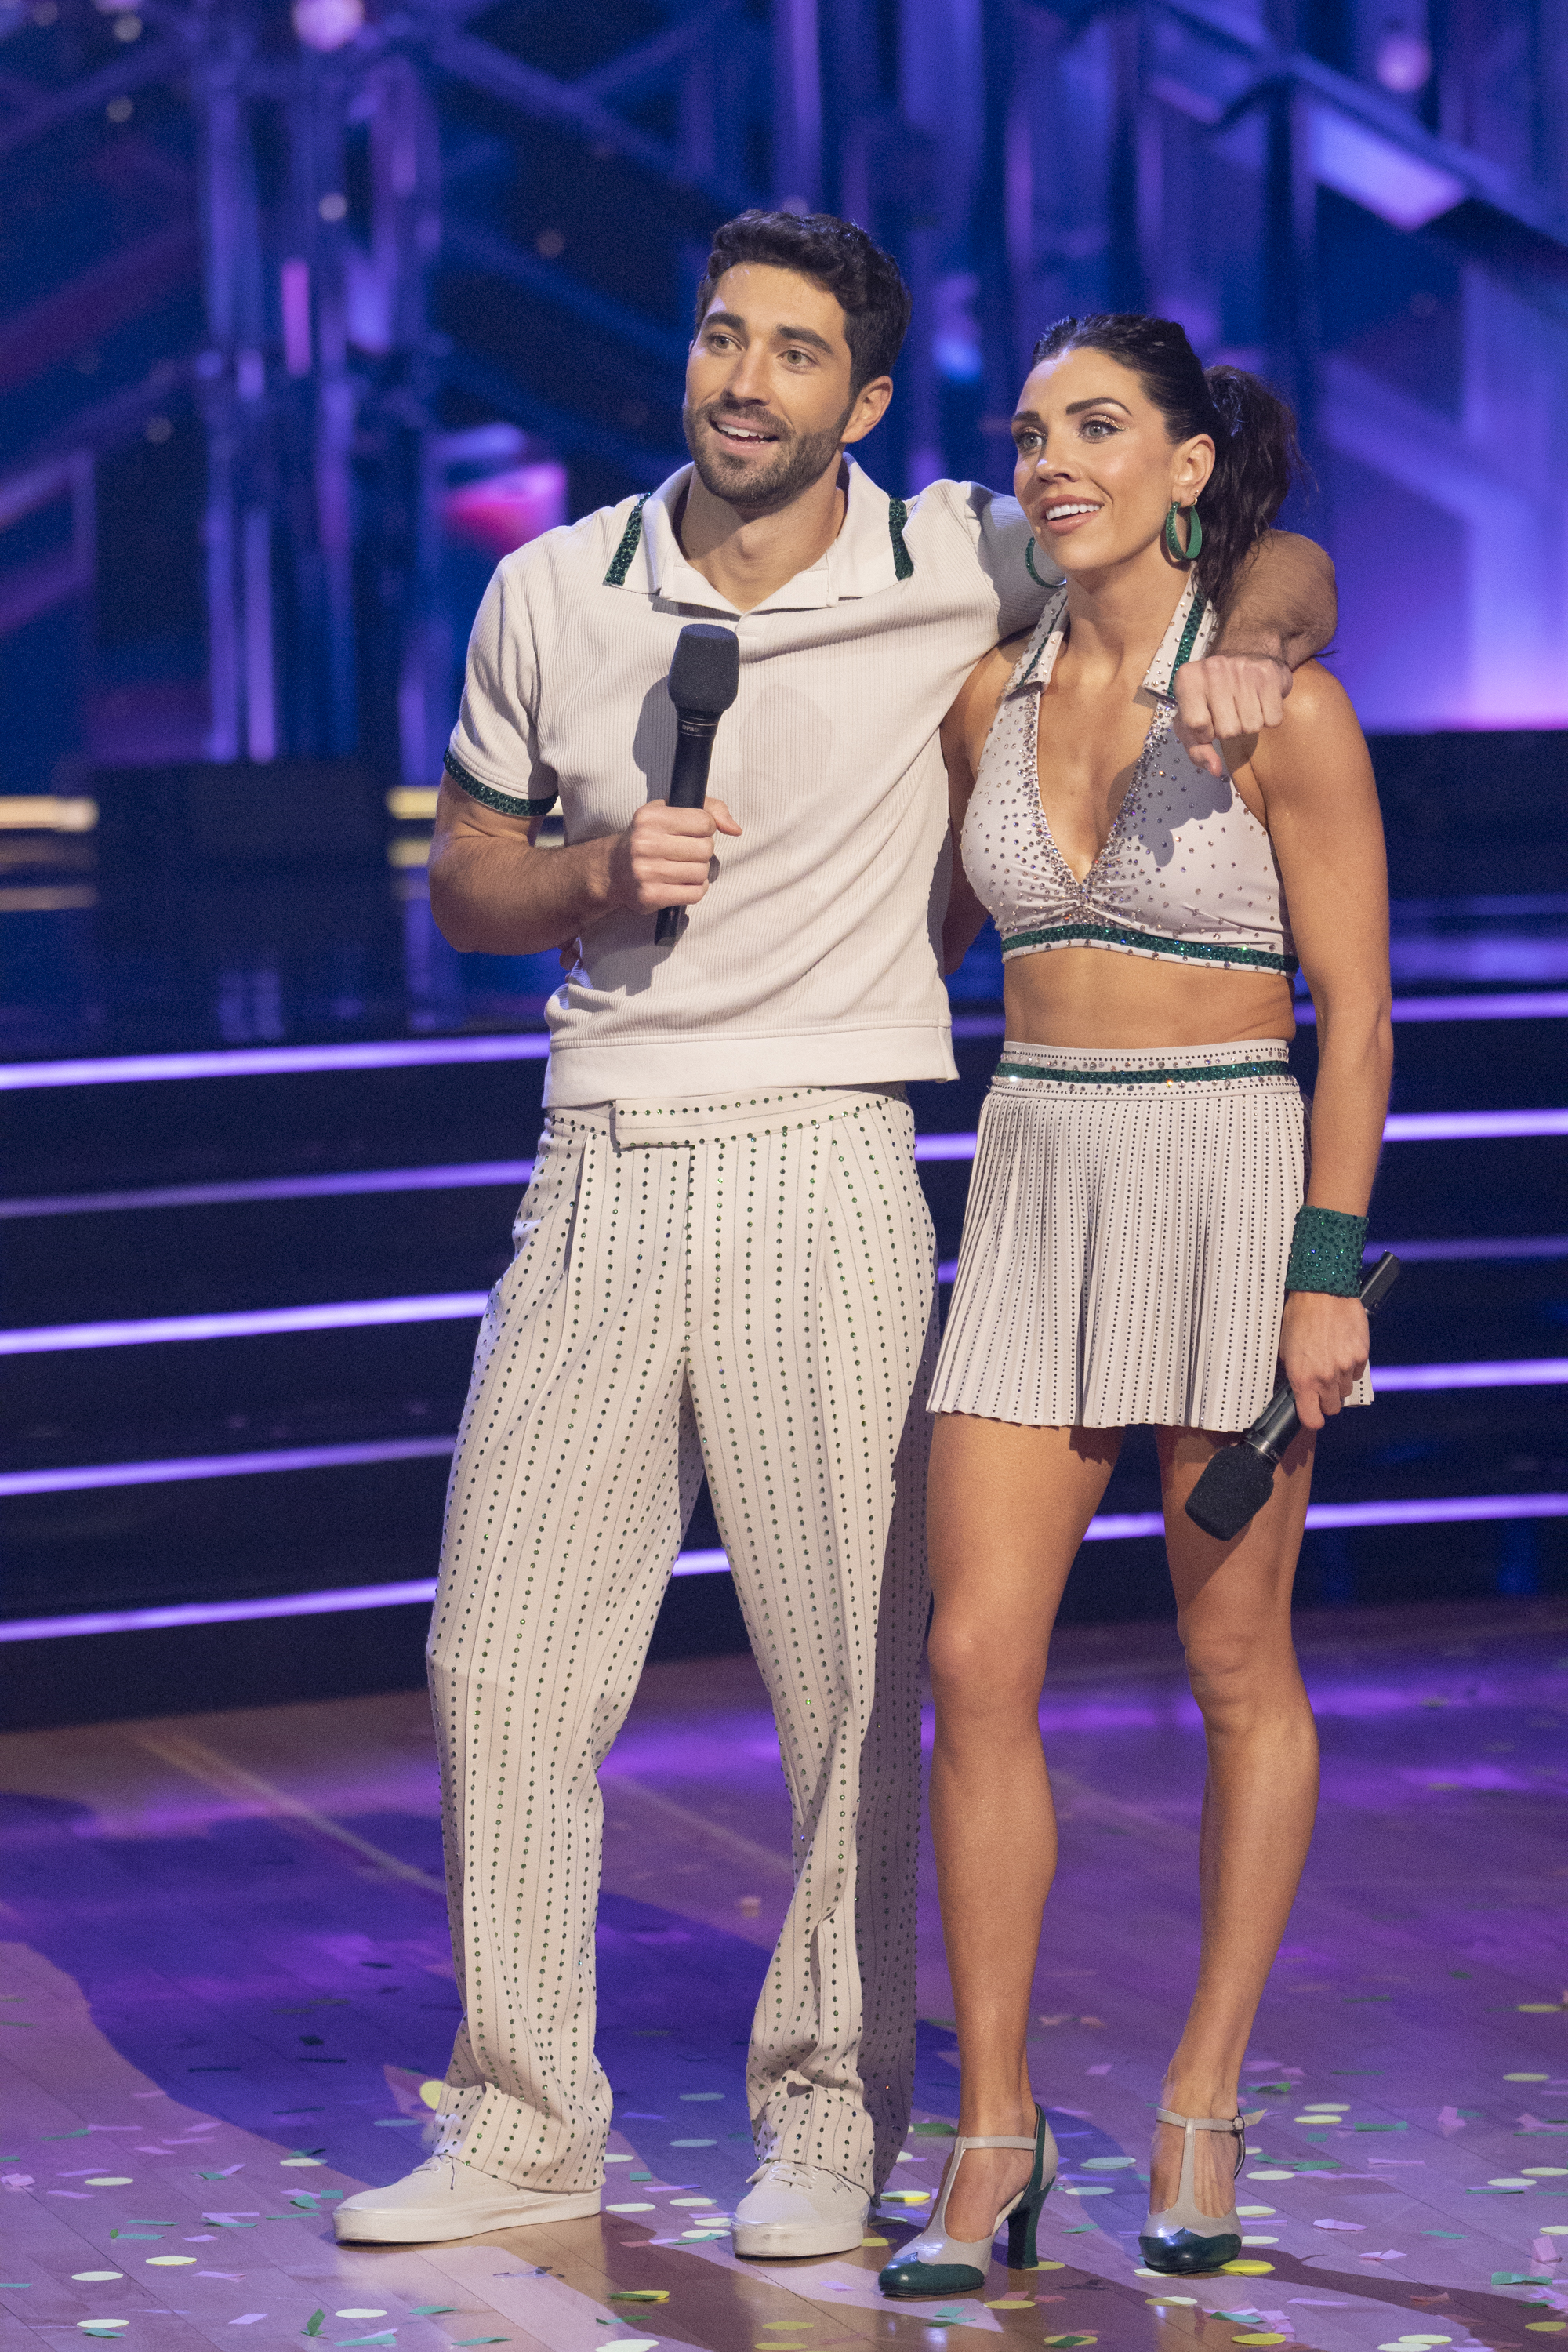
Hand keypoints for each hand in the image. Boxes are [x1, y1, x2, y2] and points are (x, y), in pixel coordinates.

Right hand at [608, 797, 740, 912]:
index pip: (704, 821)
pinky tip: (684, 883)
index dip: (706, 828)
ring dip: (699, 871)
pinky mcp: (651, 895)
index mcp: (650, 817)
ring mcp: (647, 871)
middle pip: (706, 849)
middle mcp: (646, 843)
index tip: (693, 832)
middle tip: (686, 852)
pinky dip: (696, 889)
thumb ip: (709, 808)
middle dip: (702, 851)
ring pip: (702, 872)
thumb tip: (735, 829)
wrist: (613, 869)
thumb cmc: (649, 837)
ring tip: (682, 868)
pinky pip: (695, 893)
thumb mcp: (670, 810)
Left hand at [1171, 654, 1291, 777]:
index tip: (1209, 723)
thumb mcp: (1193, 723)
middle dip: (1230, 730)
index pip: (1196, 725)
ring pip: (1251, 726)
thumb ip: (1197, 749)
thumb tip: (1215, 769)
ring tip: (1244, 706)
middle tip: (1230, 713)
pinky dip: (1268, 718)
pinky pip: (1272, 719)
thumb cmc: (1212, 697)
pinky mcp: (1268, 673)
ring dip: (1249, 724)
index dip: (1205, 733)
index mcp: (1187, 679)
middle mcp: (1212, 668)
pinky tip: (1260, 702)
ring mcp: (1241, 668)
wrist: (1246, 657)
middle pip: (1227, 731)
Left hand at [1279, 1290, 1368, 1429]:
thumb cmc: (1299, 1316)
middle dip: (1327, 1400)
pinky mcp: (1361, 1355)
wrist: (1322, 1292)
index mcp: (1303, 1378)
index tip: (1312, 1414)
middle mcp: (1325, 1377)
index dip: (1312, 1419)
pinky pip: (1357, 1372)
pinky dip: (1351, 1367)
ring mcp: (1345, 1367)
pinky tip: (1342, 1351)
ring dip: (1339, 1382)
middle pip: (1332, 1407)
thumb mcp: (1285, 1348)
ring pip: (1346, 1390)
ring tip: (1330, 1362)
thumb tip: (1299, 1387)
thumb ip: (1294, 1372)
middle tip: (1321, 1385)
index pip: (1312, 1418)